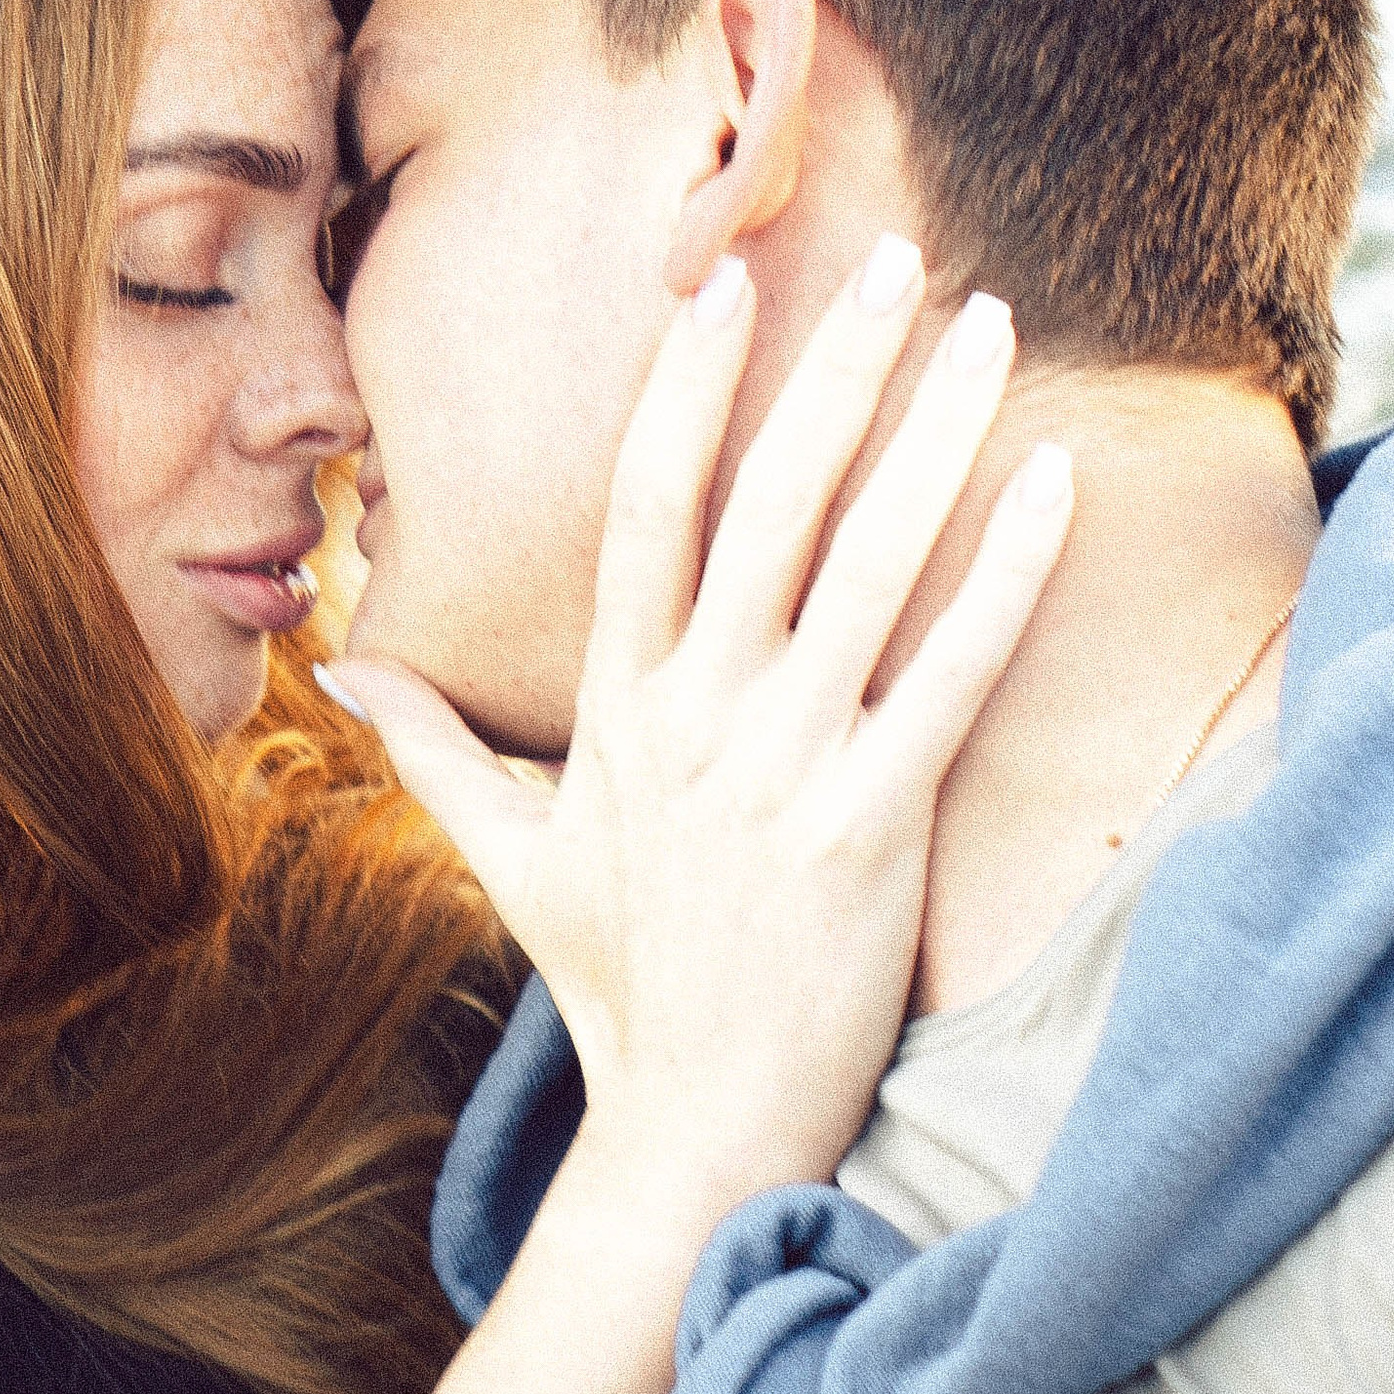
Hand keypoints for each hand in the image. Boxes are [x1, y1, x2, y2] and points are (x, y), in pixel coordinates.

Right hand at [329, 236, 1071, 1214]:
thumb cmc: (619, 990)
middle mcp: (696, 718)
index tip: (726, 284)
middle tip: (900, 259)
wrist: (692, 1135)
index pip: (646, 508)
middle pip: (769, 500)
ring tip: (994, 329)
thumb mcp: (509, 858)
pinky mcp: (870, 827)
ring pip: (868, 563)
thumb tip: (340, 676)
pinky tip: (1053, 484)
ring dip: (937, 432)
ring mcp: (783, 769)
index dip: (687, 387)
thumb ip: (432, 748)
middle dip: (837, 366)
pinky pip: (951, 676)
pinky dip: (1005, 575)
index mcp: (618, 706)